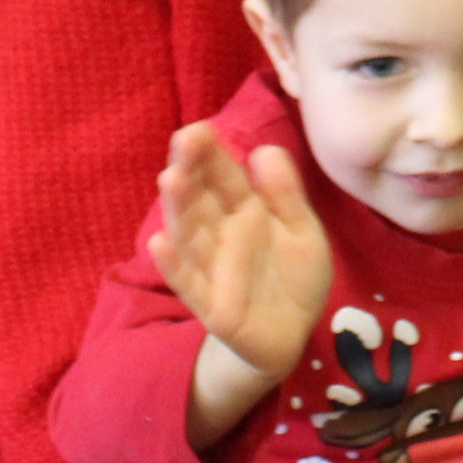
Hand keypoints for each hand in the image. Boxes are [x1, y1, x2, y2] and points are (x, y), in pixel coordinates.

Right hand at [150, 124, 332, 381]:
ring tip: (170, 179)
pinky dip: (174, 265)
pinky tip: (159, 242)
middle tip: (183, 141)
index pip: (224, 177)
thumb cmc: (295, 276)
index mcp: (246, 211)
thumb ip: (286, 193)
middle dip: (191, 170)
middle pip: (201, 199)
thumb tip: (264, 150)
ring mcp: (213, 268)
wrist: (295, 334)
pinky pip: (190, 283)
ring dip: (179, 209)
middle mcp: (223, 235)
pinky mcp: (212, 305)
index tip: (200, 128)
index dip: (211, 154)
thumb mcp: (303, 230)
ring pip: (191, 235)